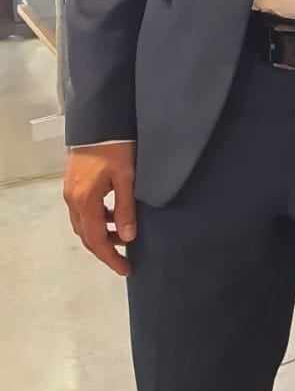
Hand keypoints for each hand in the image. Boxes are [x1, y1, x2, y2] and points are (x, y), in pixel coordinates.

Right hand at [63, 142, 136, 277]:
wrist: (100, 121)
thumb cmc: (116, 147)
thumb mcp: (127, 177)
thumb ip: (126, 208)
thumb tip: (128, 237)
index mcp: (85, 201)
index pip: (96, 239)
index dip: (110, 257)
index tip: (125, 269)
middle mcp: (73, 200)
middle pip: (86, 235)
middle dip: (105, 249)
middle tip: (125, 259)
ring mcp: (71, 191)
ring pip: (84, 224)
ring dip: (101, 234)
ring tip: (124, 236)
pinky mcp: (73, 183)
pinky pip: (83, 211)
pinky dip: (98, 219)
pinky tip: (114, 215)